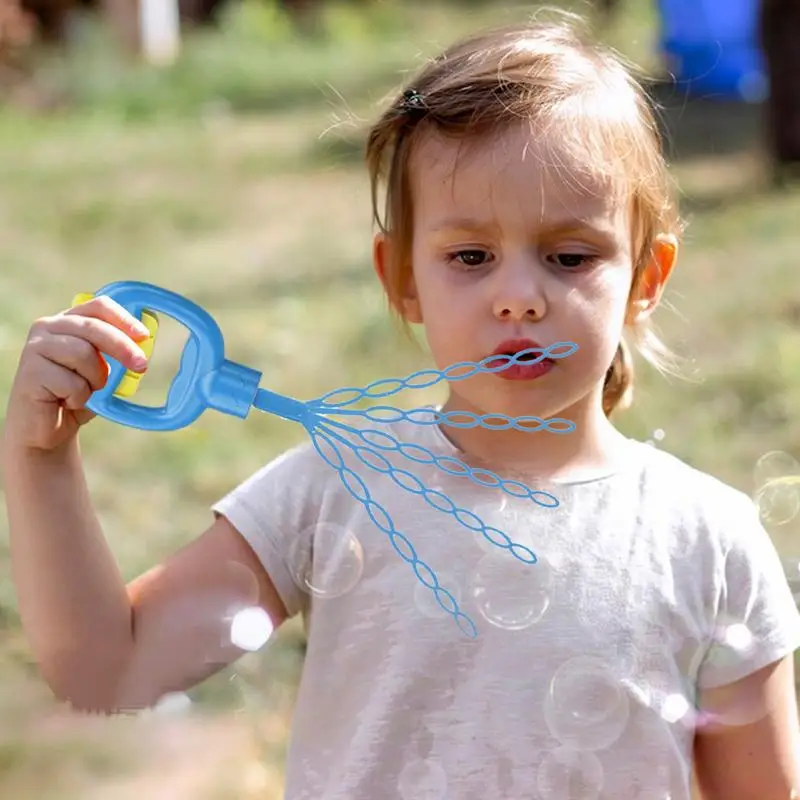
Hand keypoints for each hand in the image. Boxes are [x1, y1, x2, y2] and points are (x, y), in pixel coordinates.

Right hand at [4, 295, 151, 450]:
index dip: (124, 318)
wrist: (46, 429)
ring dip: (96, 379)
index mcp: (68, 321)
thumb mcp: (102, 370)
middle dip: (122, 347)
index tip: (144, 336)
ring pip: (83, 353)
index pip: (98, 307)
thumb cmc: (77, 395)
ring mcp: (35, 347)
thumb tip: (145, 346)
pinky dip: (79, 397)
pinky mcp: (30, 372)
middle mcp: (48, 327)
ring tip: (86, 391)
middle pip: (94, 328)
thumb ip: (117, 355)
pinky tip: (67, 402)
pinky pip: (71, 383)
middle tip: (142, 366)